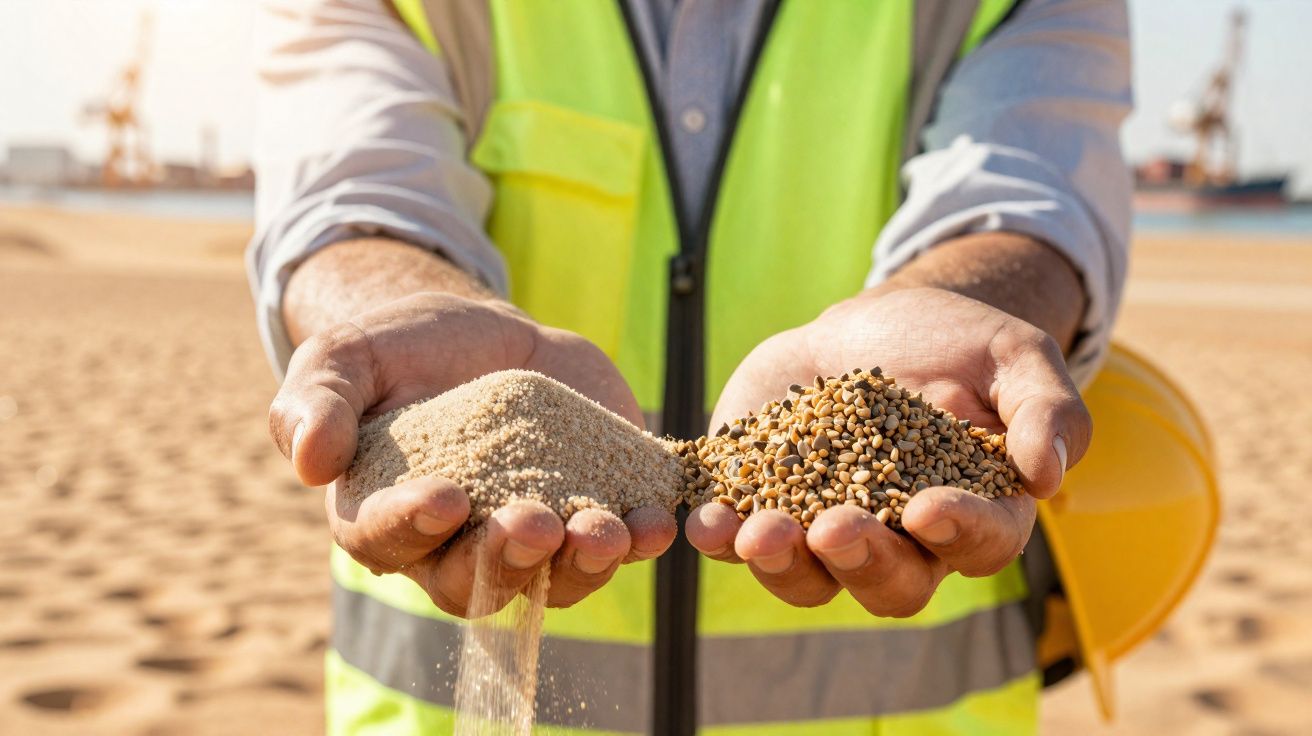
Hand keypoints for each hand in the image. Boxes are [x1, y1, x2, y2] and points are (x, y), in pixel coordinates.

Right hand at [268, 291, 676, 615]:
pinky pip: (615, 544)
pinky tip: (658, 520)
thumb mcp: (346, 359)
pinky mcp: (589, 510)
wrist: (481, 334)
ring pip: (553, 577)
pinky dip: (639, 537)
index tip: (443, 496)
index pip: (388, 539)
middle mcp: (456, 546)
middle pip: (476, 579)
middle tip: (531, 523)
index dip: (412, 525)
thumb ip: (316, 403)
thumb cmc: (400, 352)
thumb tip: (307, 459)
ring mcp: (530, 535)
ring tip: (607, 533)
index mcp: (385, 517)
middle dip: (506, 557)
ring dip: (581, 563)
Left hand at [686, 287, 1091, 615]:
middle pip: (889, 583)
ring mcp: (826, 530)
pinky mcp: (764, 504)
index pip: (977, 545)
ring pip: (809, 579)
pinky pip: (740, 539)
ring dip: (781, 563)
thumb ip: (1045, 412)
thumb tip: (1047, 477)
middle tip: (833, 527)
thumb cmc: (959, 345)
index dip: (957, 533)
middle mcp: (901, 542)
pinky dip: (720, 535)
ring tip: (755, 532)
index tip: (926, 506)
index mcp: (973, 516)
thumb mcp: (1015, 358)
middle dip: (860, 560)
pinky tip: (704, 521)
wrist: (877, 322)